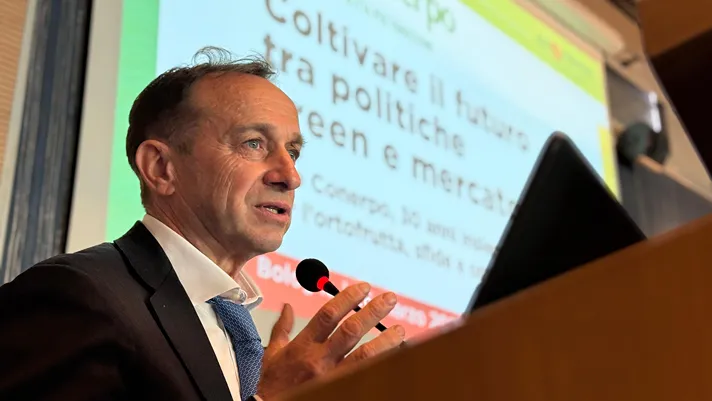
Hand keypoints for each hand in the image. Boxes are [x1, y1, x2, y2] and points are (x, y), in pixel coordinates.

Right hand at [256, 283, 404, 399]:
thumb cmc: (272, 384)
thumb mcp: (273, 354)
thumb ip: (282, 328)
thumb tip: (287, 307)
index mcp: (303, 346)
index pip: (328, 315)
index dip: (347, 298)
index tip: (364, 287)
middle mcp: (319, 360)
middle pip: (351, 330)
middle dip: (373, 312)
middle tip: (390, 299)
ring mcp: (332, 378)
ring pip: (365, 356)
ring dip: (385, 341)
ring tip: (399, 330)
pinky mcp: (341, 391)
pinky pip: (365, 376)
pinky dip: (381, 365)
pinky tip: (393, 357)